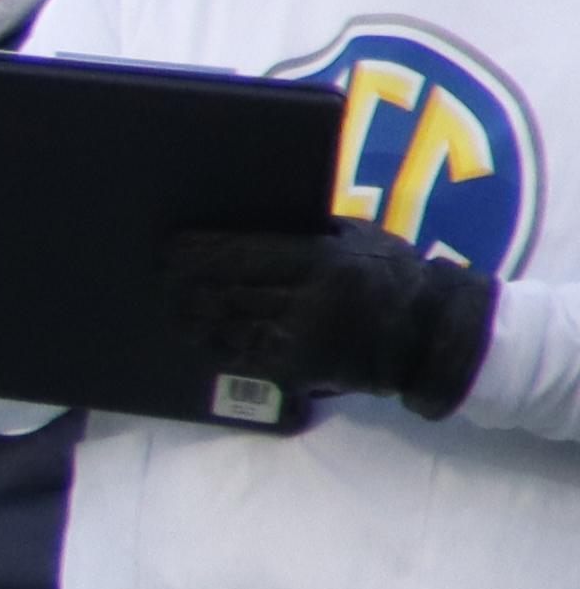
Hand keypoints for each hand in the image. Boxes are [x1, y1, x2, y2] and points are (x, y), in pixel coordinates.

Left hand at [165, 220, 496, 416]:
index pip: (243, 253)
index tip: (170, 246)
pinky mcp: (298, 370)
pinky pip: (243, 357)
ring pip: (227, 326)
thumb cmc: (394, 274)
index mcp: (321, 261)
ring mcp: (299, 339)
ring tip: (172, 305)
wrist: (431, 333)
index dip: (200, 251)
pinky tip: (202, 335)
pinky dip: (218, 344)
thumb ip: (310, 231)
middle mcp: (305, 301)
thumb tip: (251, 218)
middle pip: (226, 290)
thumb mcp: (359, 237)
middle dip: (186, 283)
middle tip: (158, 275)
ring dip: (193, 316)